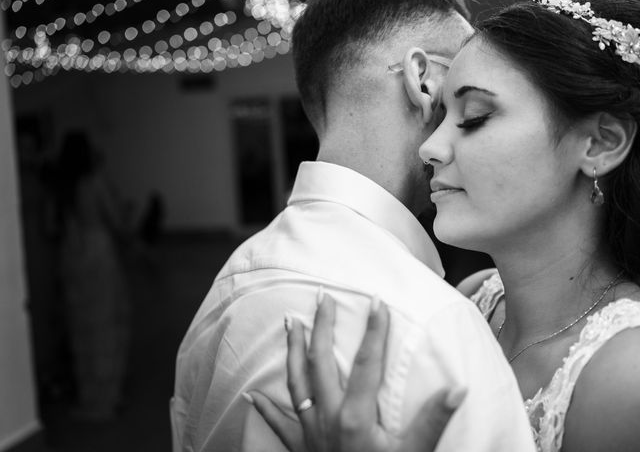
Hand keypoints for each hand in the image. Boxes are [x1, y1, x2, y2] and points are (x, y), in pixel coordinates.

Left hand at [245, 291, 466, 451]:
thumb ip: (433, 420)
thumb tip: (458, 388)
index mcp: (356, 415)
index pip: (367, 363)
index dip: (374, 331)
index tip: (377, 300)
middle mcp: (328, 416)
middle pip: (321, 362)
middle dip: (322, 326)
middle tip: (322, 297)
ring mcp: (310, 431)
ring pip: (296, 381)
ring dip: (293, 351)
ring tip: (291, 323)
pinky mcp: (300, 448)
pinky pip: (279, 425)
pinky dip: (266, 409)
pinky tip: (253, 396)